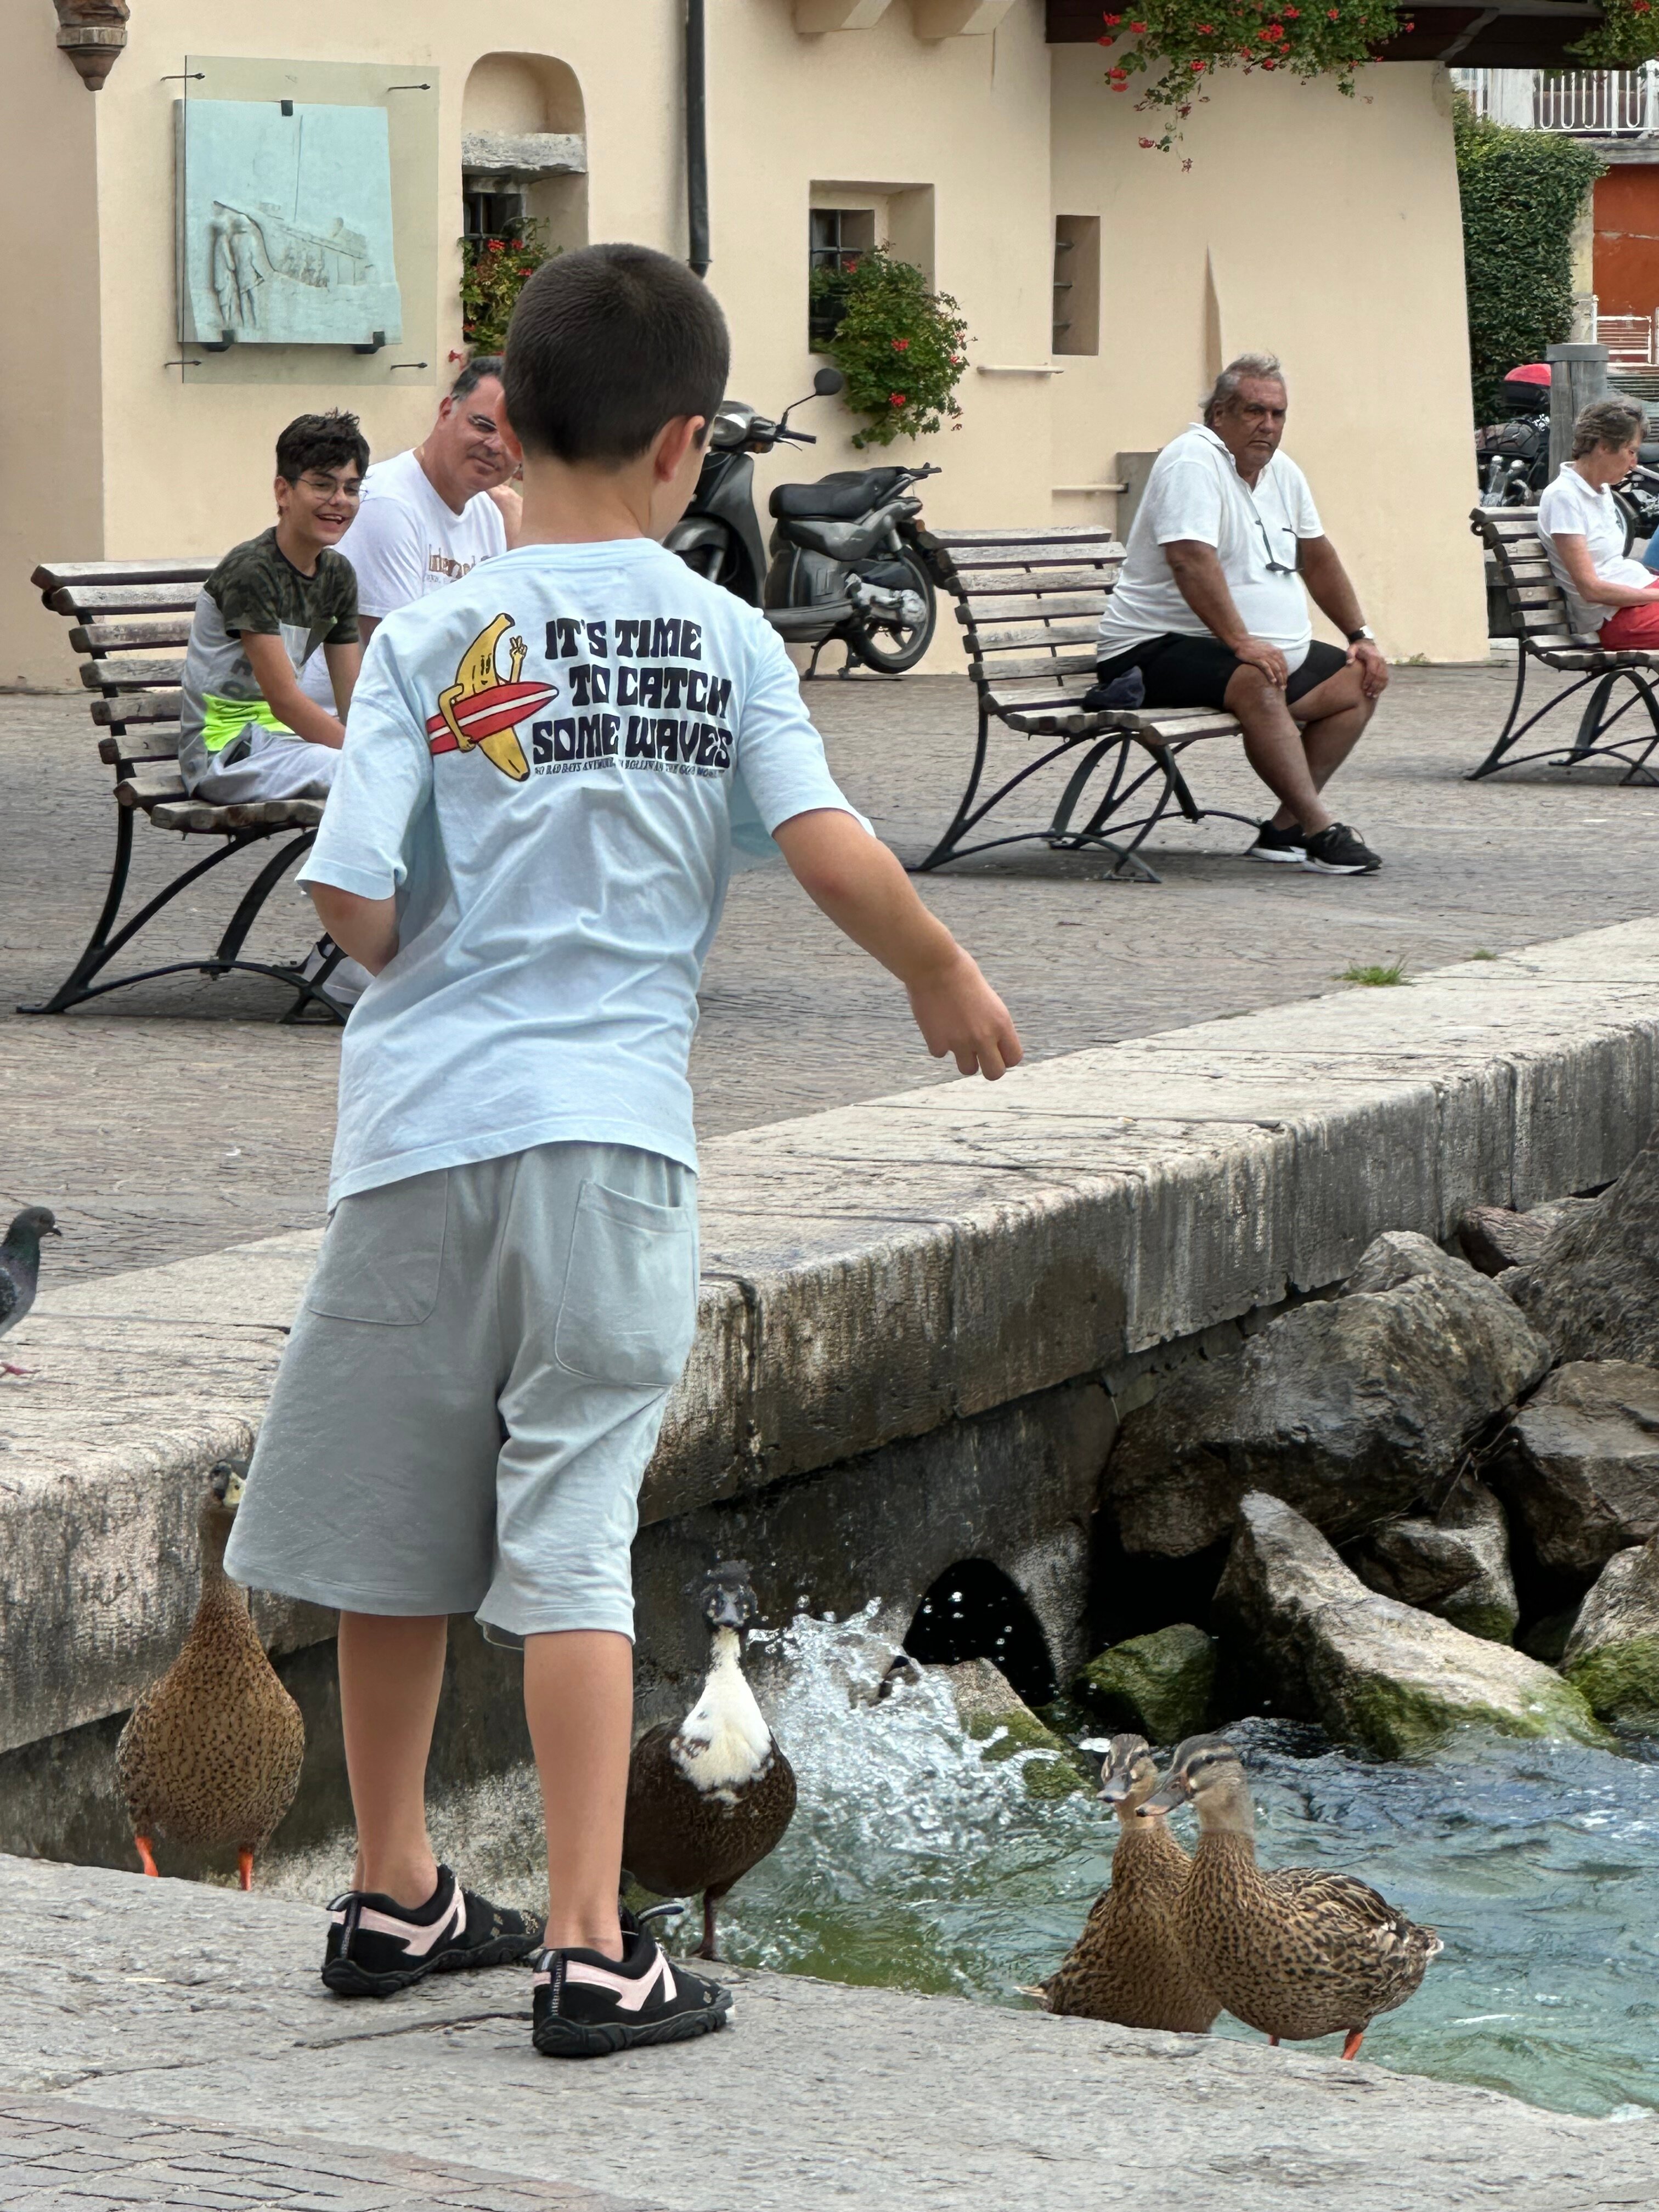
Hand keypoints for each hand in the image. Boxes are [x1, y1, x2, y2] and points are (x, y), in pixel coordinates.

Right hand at [906, 949, 1022, 1079]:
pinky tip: (936, 1024)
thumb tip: (990, 1042)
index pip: (1014, 1058)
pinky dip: (938, 1043)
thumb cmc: (961, 972)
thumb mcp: (988, 999)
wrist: (934, 965)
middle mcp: (984, 1037)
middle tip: (978, 1055)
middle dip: (987, 1067)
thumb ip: (992, 1023)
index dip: (1005, 1057)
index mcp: (1001, 1023)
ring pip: (967, 1069)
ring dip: (962, 1057)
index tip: (996, 1050)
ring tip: (955, 1036)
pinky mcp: (937, 1042)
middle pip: (994, 1074)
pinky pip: (940, 1054)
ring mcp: (960, 1042)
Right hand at [1233, 635, 1288, 687]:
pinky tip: (1273, 681)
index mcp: (1277, 651)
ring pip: (1276, 669)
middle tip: (1283, 688)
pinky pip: (1267, 668)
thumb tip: (1277, 666)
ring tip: (1279, 687)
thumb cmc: (1254, 647)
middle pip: (1282, 668)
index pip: (1284, 665)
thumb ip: (1274, 656)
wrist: (1243, 642)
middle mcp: (1274, 653)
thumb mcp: (1268, 649)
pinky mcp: (1259, 659)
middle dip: (1283, 679)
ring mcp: (1266, 656)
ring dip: (1279, 679)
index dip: (1285, 675)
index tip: (1285, 683)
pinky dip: (1271, 675)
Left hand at [1347, 637, 1388, 698]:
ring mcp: (1384, 664)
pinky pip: (1386, 678)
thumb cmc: (1358, 648)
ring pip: (1384, 678)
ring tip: (1372, 696)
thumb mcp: (1352, 648)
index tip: (1363, 688)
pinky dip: (1383, 685)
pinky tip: (1378, 692)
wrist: (1367, 643)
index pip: (1372, 671)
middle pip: (1380, 676)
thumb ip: (1350, 654)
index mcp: (1373, 657)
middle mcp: (1380, 661)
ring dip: (1379, 687)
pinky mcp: (1385, 667)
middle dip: (1374, 686)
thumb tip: (1349, 663)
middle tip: (1367, 694)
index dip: (1369, 680)